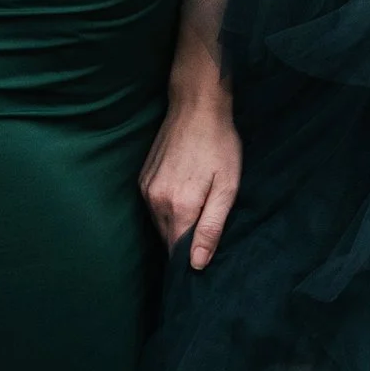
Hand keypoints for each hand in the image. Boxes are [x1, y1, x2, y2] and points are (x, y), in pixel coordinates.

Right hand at [141, 96, 241, 270]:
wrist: (196, 106)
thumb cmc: (219, 144)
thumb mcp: (226, 187)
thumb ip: (211, 228)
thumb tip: (197, 264)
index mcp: (178, 206)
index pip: (177, 251)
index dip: (191, 259)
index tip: (205, 256)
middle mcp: (155, 200)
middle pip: (167, 239)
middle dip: (185, 242)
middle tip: (208, 228)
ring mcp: (146, 188)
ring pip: (159, 223)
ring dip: (176, 224)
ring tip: (198, 208)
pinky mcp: (142, 178)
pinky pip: (153, 207)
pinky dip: (167, 208)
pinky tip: (184, 194)